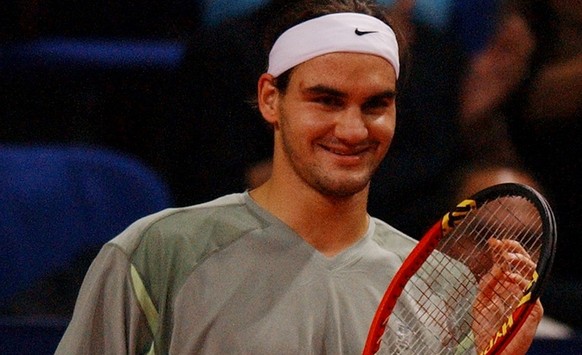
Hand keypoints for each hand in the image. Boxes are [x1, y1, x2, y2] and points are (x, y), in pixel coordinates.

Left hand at [472, 238, 540, 353]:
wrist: (491, 350)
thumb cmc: (486, 329)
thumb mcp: (480, 302)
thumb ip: (487, 285)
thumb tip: (495, 267)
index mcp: (506, 288)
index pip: (508, 264)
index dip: (502, 252)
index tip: (493, 242)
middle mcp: (518, 290)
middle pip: (522, 264)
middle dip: (514, 250)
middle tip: (502, 243)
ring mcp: (526, 298)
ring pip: (531, 272)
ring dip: (520, 260)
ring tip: (506, 256)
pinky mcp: (533, 309)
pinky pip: (531, 290)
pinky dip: (521, 280)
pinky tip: (509, 276)